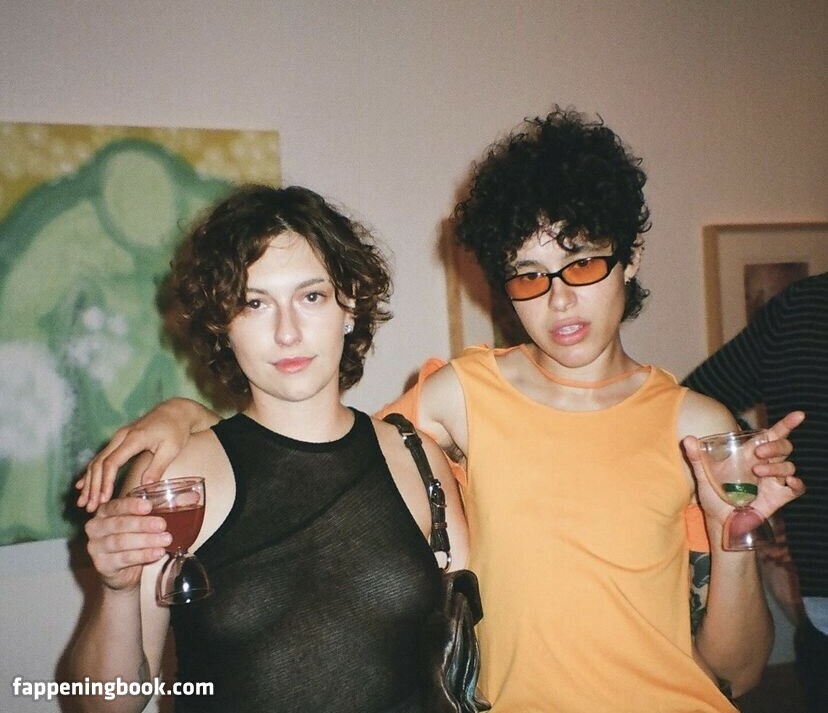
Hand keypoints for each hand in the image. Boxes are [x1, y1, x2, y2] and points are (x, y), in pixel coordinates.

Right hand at [76, 400, 197, 511]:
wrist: (175, 411)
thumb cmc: (176, 430)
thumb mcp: (171, 449)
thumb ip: (157, 467)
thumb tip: (145, 486)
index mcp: (134, 438)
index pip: (112, 462)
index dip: (105, 482)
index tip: (103, 499)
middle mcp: (121, 436)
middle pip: (99, 463)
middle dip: (92, 486)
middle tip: (89, 507)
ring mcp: (118, 437)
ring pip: (96, 461)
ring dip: (89, 482)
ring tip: (83, 502)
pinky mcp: (119, 440)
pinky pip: (101, 457)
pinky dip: (91, 473)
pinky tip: (82, 486)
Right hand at [85, 497, 170, 592]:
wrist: (125, 571)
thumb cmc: (136, 539)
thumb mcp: (148, 521)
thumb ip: (166, 507)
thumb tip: (194, 497)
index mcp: (105, 511)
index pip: (116, 505)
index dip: (132, 505)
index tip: (149, 506)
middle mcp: (96, 527)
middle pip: (119, 524)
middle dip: (143, 524)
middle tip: (163, 525)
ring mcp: (96, 547)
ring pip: (121, 541)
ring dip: (146, 540)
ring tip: (165, 539)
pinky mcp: (102, 564)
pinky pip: (123, 558)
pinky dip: (143, 555)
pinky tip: (157, 553)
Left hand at [683, 411, 805, 525]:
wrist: (719, 521)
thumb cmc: (714, 496)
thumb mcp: (703, 476)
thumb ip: (696, 457)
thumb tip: (687, 439)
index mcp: (750, 455)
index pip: (772, 435)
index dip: (786, 424)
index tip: (799, 415)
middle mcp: (766, 465)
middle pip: (783, 447)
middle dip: (775, 446)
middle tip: (759, 452)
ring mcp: (774, 481)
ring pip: (788, 466)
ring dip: (776, 466)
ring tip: (757, 471)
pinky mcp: (779, 496)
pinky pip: (796, 488)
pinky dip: (796, 484)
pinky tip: (789, 482)